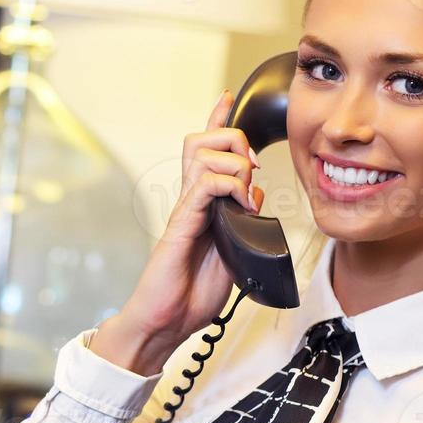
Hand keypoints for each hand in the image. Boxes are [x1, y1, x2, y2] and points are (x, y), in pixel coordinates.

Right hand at [90, 88, 260, 374]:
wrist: (165, 323)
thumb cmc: (191, 296)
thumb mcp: (232, 253)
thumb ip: (243, 224)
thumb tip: (256, 196)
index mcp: (202, 207)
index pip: (205, 154)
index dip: (216, 122)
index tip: (227, 99)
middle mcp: (190, 202)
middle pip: (201, 141)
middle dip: (233, 139)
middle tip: (252, 166)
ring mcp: (184, 211)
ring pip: (203, 155)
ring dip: (235, 163)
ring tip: (246, 191)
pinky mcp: (180, 225)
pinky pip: (204, 186)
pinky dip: (229, 185)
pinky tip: (240, 204)